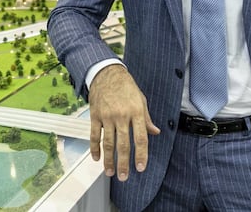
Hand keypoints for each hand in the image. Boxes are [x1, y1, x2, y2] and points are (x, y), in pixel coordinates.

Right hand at [88, 65, 159, 180]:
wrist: (107, 73)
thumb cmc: (126, 87)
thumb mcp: (141, 100)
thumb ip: (147, 119)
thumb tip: (155, 132)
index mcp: (136, 112)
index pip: (140, 138)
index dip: (141, 154)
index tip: (140, 167)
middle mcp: (122, 115)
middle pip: (123, 144)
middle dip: (123, 163)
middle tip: (124, 176)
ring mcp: (107, 116)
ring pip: (108, 142)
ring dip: (109, 160)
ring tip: (110, 172)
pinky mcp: (95, 115)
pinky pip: (94, 135)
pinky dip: (95, 148)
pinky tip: (97, 158)